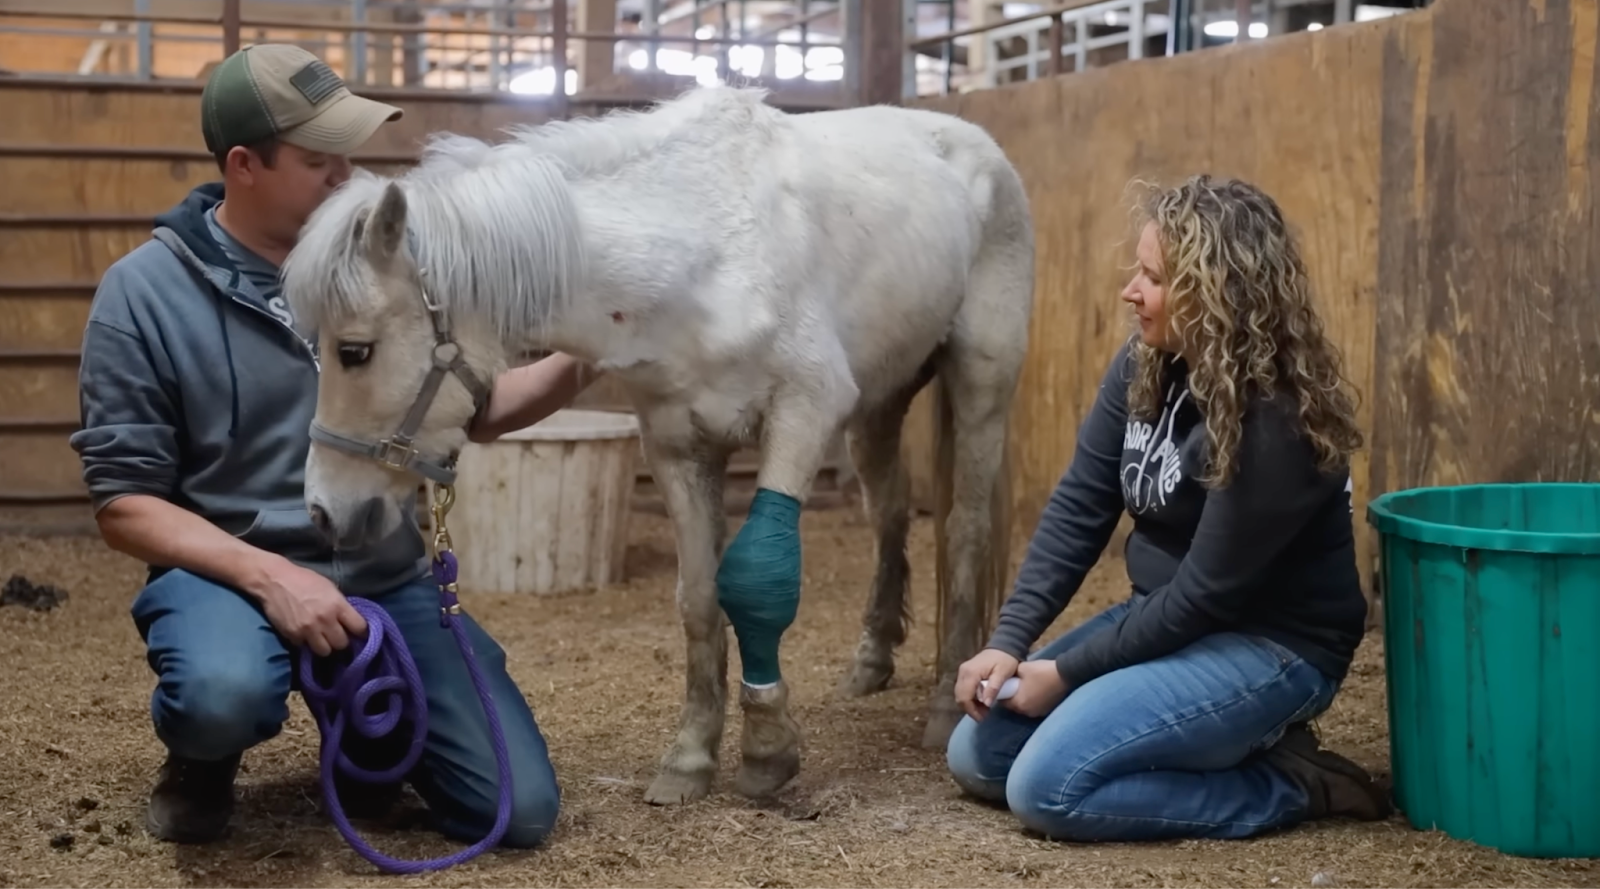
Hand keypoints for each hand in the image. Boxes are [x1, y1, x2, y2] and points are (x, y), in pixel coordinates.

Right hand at [252, 556, 367, 656]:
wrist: (274, 580)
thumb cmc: (304, 579)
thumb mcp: (329, 587)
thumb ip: (340, 605)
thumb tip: (350, 620)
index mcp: (337, 605)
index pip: (359, 627)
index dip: (360, 631)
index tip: (357, 632)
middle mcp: (325, 620)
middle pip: (342, 644)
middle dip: (341, 640)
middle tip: (336, 635)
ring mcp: (308, 630)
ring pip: (325, 651)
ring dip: (325, 646)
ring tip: (321, 638)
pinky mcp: (293, 636)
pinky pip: (305, 647)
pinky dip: (306, 643)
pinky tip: (304, 634)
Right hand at [954, 648, 1020, 720]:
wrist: (1004, 645)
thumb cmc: (1006, 659)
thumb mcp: (1003, 673)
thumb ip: (994, 688)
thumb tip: (986, 704)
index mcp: (971, 673)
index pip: (964, 697)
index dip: (972, 710)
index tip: (983, 718)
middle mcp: (963, 672)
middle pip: (960, 697)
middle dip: (970, 709)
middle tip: (984, 715)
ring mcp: (962, 671)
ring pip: (960, 694)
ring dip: (970, 704)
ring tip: (984, 710)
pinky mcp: (965, 672)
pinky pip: (963, 689)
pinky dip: (970, 698)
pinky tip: (981, 701)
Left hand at [1001, 660, 1069, 717]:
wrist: (1065, 674)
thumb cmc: (1041, 671)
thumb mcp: (1022, 668)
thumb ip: (1013, 675)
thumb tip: (1010, 677)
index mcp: (1019, 703)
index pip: (1003, 702)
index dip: (1003, 693)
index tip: (1005, 686)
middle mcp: (1027, 712)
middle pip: (1014, 706)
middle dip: (1013, 697)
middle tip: (1014, 686)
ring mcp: (1039, 713)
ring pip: (1025, 707)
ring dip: (1023, 700)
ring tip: (1026, 688)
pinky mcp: (1048, 710)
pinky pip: (1035, 707)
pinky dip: (1033, 701)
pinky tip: (1037, 691)